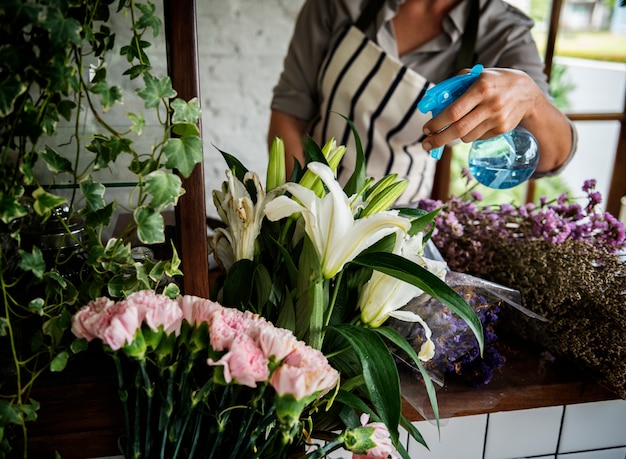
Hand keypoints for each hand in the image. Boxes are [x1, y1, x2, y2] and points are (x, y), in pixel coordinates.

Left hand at [421, 68, 541, 150]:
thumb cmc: (496, 82)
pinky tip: (475, 123)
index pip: (454, 111)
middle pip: (459, 129)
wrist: (527, 93)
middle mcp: (490, 105)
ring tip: (454, 128)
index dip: (437, 123)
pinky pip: (478, 137)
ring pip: (467, 137)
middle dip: (439, 139)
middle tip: (426, 144)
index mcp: (481, 88)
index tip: (426, 129)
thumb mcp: (479, 75)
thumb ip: (457, 84)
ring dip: (455, 135)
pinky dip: (470, 134)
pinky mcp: (502, 129)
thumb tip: (435, 99)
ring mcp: (498, 119)